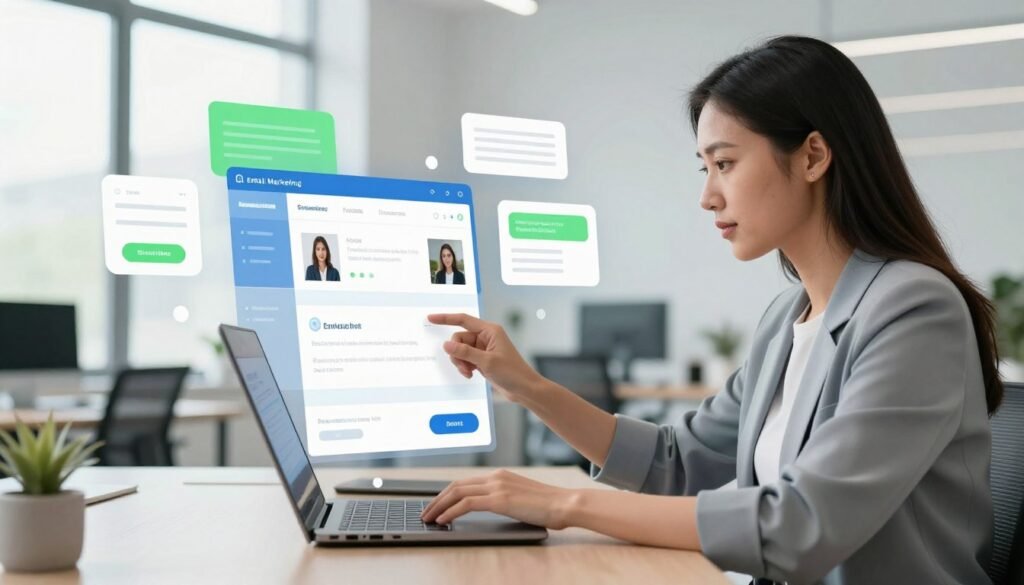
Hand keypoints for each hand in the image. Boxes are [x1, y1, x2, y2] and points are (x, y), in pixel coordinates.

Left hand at [420, 469, 577, 528]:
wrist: (564, 504)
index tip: (436, 504)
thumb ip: (504, 498)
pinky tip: (444, 520)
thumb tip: (488, 508)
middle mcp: (496, 477)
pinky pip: (466, 504)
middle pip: (456, 485)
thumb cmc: (547, 506)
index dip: (447, 493)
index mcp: (500, 475)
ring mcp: (497, 486)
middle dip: (437, 499)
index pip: (465, 482)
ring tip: (429, 518)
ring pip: (457, 493)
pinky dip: (451, 511)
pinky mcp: (499, 500)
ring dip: (439, 506)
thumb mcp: (521, 498)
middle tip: (426, 512)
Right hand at [427, 313, 544, 401]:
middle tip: (464, 366)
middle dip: (457, 353)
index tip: (431, 318)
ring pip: (460, 350)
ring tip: (469, 372)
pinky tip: (471, 374)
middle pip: (459, 339)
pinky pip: (465, 359)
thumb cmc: (512, 372)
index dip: (445, 318)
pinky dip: (464, 366)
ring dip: (461, 362)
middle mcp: (486, 337)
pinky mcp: (482, 360)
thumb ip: (465, 352)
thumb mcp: (486, 362)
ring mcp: (483, 349)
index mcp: (489, 331)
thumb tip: (447, 345)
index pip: (463, 320)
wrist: (523, 388)